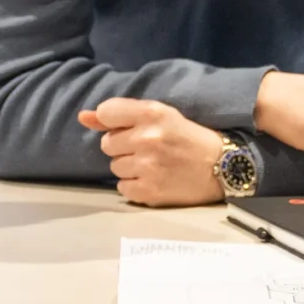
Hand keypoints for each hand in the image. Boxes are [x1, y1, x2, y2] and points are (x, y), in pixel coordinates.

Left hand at [76, 98, 225, 206]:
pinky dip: (134, 186)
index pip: (106, 112)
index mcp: (151, 114)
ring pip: (114, 167)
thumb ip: (119, 114)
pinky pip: (122, 188)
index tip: (128, 128)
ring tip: (152, 165)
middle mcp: (147, 138)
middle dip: (122, 147)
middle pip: (107, 144)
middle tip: (146, 149)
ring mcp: (148, 167)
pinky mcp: (150, 191)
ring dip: (129, 167)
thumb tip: (82, 117)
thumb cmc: (187, 137)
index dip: (112, 122)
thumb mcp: (159, 115)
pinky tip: (153, 180)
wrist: (222, 167)